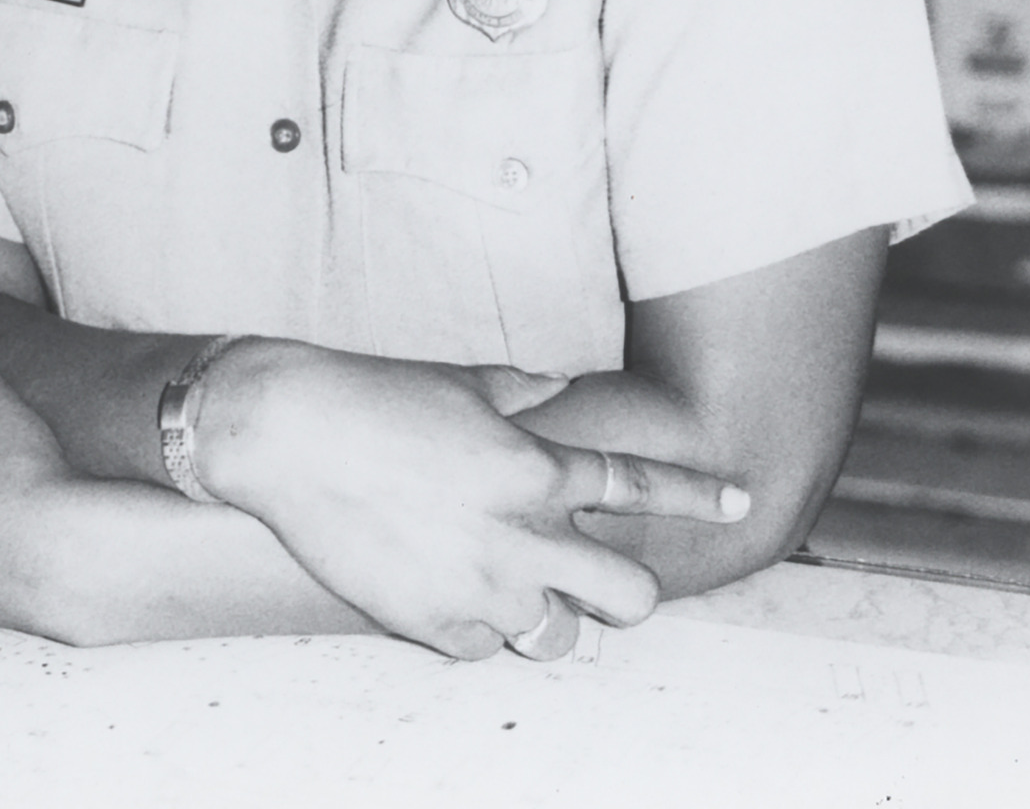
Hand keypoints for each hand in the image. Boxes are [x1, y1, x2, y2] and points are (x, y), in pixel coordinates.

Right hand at [194, 343, 748, 661]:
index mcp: (536, 466)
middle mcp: (524, 534)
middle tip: (593, 579)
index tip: (740, 502)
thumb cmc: (374, 395)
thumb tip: (554, 385)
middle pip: (630, 598)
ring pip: (558, 636)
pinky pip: (485, 647)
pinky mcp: (435, 625)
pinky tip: (443, 588)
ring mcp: (483, 587)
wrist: (289, 433)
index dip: (698, 496)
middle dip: (625, 595)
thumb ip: (522, 392)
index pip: (640, 486)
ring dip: (543, 613)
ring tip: (503, 583)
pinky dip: (474, 625)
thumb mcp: (461, 382)